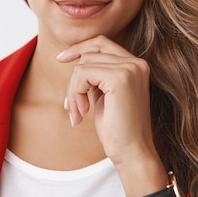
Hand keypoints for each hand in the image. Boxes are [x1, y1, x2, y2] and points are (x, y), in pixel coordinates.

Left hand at [56, 35, 157, 165]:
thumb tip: (74, 58)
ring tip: (78, 113)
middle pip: (89, 53)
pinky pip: (82, 74)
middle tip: (70, 105)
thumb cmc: (117, 129)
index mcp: (136, 65)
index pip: (101, 43)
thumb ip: (97, 75)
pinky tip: (83, 113)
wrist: (132, 153)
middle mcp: (136, 63)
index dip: (79, 48)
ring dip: (73, 91)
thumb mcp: (105, 95)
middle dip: (74, 78)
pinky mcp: (120, 78)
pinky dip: (75, 93)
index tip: (61, 59)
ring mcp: (130, 68)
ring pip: (83, 65)